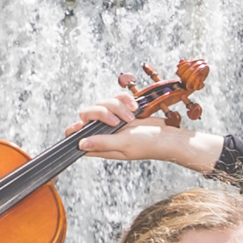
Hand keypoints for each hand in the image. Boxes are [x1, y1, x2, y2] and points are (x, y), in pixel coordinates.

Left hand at [69, 71, 221, 171]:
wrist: (169, 135)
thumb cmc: (149, 145)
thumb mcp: (124, 144)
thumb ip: (102, 143)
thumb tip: (80, 144)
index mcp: (100, 145)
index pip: (75, 138)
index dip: (73, 130)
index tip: (80, 124)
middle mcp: (104, 132)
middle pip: (87, 115)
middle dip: (101, 113)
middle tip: (117, 121)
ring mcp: (113, 120)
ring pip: (102, 103)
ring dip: (117, 106)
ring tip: (131, 117)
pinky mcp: (123, 110)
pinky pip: (116, 97)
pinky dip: (125, 99)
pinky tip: (135, 107)